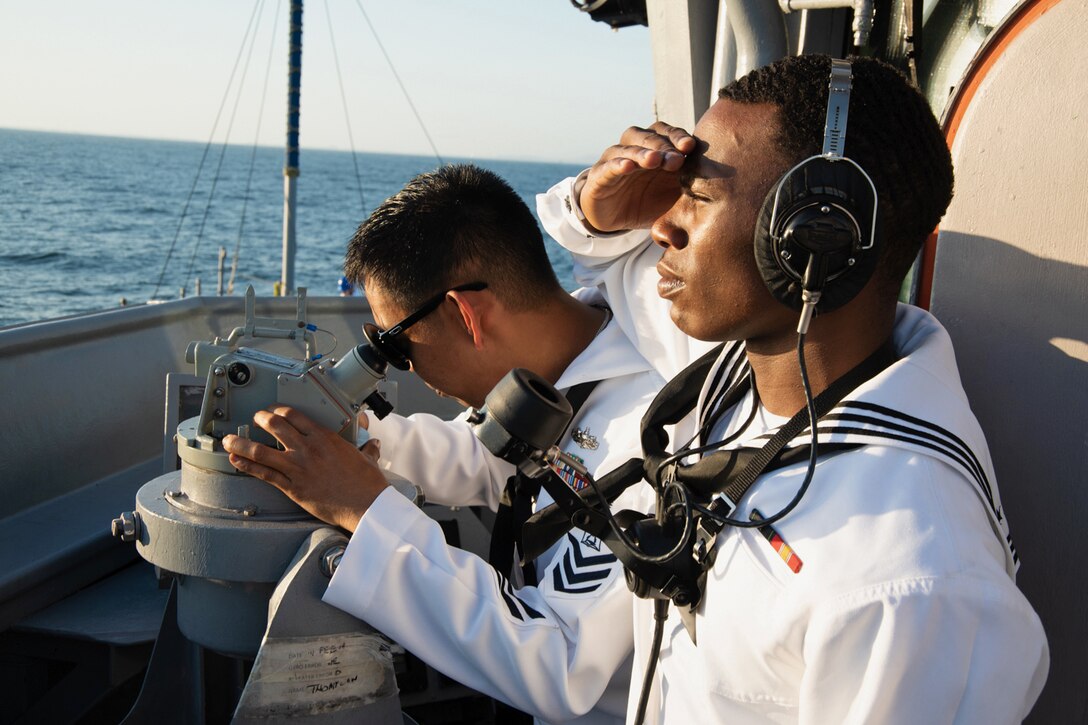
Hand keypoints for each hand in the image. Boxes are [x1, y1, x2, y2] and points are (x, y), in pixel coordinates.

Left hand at [223, 406, 388, 531]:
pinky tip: (236, 462)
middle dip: (260, 419)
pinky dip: (247, 467)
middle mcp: (308, 449)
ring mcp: (298, 468)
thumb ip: (367, 449)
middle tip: (255, 418)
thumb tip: (373, 445)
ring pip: (261, 450)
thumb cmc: (367, 484)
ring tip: (229, 440)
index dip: (279, 411)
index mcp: (325, 438)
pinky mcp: (292, 487)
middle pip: (275, 426)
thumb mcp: (368, 460)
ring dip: (241, 443)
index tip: (274, 411)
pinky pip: (264, 474)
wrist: (366, 506)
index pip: (294, 416)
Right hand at [579, 122, 696, 232]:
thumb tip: (722, 200)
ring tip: (653, 160)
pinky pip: (607, 167)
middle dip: (662, 146)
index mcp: (655, 150)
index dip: (677, 137)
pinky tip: (627, 167)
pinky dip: (617, 164)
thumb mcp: (673, 200)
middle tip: (675, 159)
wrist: (615, 220)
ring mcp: (615, 160)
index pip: (666, 134)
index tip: (690, 147)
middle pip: (647, 136)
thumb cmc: (648, 203)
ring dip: (642, 152)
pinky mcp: (599, 176)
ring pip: (627, 147)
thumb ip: (692, 194)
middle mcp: (635, 149)